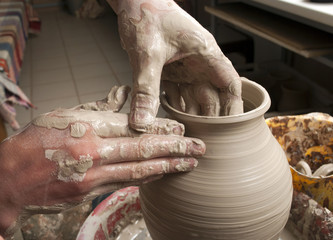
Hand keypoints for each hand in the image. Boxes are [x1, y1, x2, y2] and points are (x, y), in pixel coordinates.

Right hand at [0, 86, 204, 237]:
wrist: (11, 178)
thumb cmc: (36, 141)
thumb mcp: (64, 114)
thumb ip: (98, 108)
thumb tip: (123, 96)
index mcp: (86, 128)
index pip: (132, 127)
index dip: (160, 128)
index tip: (180, 128)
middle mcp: (92, 153)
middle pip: (142, 151)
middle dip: (174, 149)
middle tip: (199, 148)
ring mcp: (92, 177)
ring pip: (138, 172)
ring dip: (166, 168)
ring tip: (189, 164)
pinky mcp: (89, 194)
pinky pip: (124, 184)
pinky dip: (145, 179)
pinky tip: (162, 175)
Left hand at [109, 0, 242, 130]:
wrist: (133, 0)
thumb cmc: (146, 13)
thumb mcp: (147, 54)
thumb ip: (146, 89)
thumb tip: (142, 122)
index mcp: (205, 53)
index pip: (230, 83)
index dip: (234, 107)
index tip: (233, 129)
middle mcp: (199, 63)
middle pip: (213, 96)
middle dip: (210, 119)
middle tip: (203, 141)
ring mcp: (184, 69)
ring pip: (194, 98)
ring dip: (190, 116)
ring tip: (186, 137)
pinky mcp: (169, 71)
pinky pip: (176, 95)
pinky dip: (173, 108)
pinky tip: (169, 122)